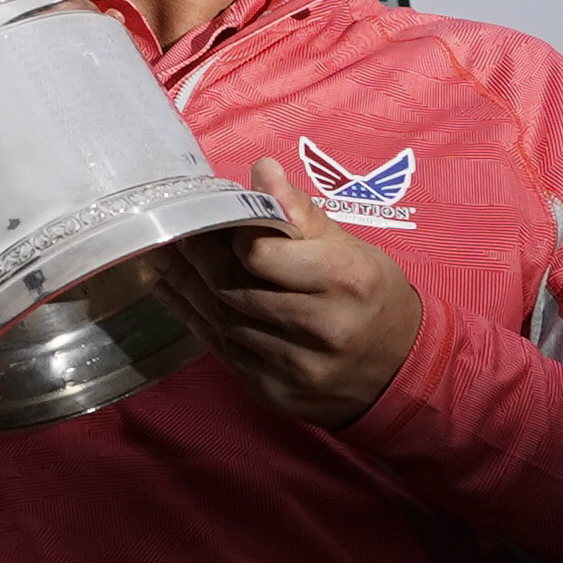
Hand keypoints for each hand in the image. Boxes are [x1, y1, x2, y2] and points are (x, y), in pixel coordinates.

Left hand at [158, 158, 423, 427]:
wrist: (398, 371)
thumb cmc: (371, 298)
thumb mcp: (351, 249)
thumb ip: (300, 213)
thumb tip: (260, 170)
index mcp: (346, 281)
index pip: (262, 255)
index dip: (232, 236)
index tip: (213, 218)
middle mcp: (322, 326)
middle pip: (235, 288)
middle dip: (197, 259)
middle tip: (172, 232)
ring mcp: (296, 366)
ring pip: (223, 320)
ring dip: (187, 286)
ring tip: (164, 257)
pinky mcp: (274, 391)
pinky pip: (221, 349)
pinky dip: (194, 317)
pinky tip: (173, 292)